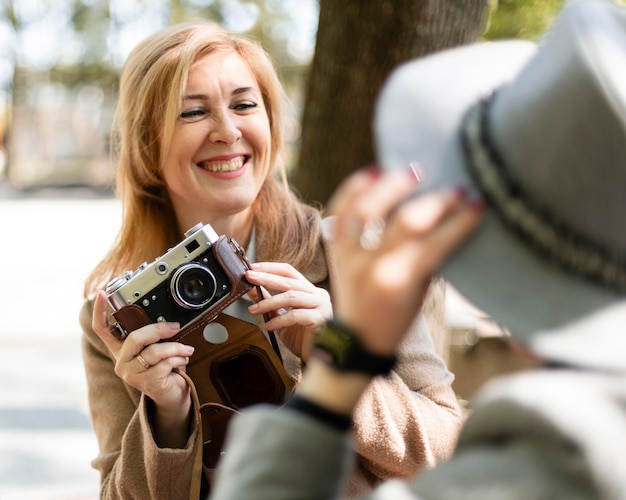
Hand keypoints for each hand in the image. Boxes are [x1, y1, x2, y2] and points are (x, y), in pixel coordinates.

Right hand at [91, 291, 194, 446]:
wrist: (172, 396)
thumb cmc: (165, 369)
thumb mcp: (156, 349)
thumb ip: (153, 337)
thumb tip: (167, 321)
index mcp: (121, 350)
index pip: (102, 329)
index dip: (100, 311)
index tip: (102, 293)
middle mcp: (122, 362)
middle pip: (135, 338)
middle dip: (158, 330)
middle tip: (174, 327)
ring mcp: (132, 374)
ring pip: (154, 352)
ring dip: (175, 348)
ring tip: (186, 350)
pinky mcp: (146, 383)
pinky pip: (164, 364)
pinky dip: (178, 359)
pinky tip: (182, 362)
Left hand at [245, 262, 331, 360]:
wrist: (318, 360)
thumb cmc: (302, 339)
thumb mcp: (281, 317)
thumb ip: (270, 302)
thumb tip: (252, 290)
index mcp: (309, 290)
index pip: (289, 271)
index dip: (270, 268)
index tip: (253, 268)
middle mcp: (317, 294)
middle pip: (289, 280)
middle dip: (266, 278)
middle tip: (249, 277)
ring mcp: (321, 305)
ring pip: (291, 296)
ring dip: (268, 302)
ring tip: (254, 309)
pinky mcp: (320, 319)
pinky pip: (296, 315)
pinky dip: (279, 320)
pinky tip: (269, 326)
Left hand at [327, 167, 483, 356]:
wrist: (357, 339)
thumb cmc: (398, 317)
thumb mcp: (421, 292)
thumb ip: (431, 257)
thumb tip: (450, 217)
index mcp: (400, 283)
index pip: (437, 243)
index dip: (462, 221)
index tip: (480, 202)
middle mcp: (373, 267)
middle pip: (407, 222)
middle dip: (437, 202)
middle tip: (457, 188)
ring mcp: (350, 257)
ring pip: (367, 211)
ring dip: (392, 187)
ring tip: (415, 172)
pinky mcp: (337, 250)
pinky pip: (341, 213)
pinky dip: (354, 190)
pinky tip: (374, 172)